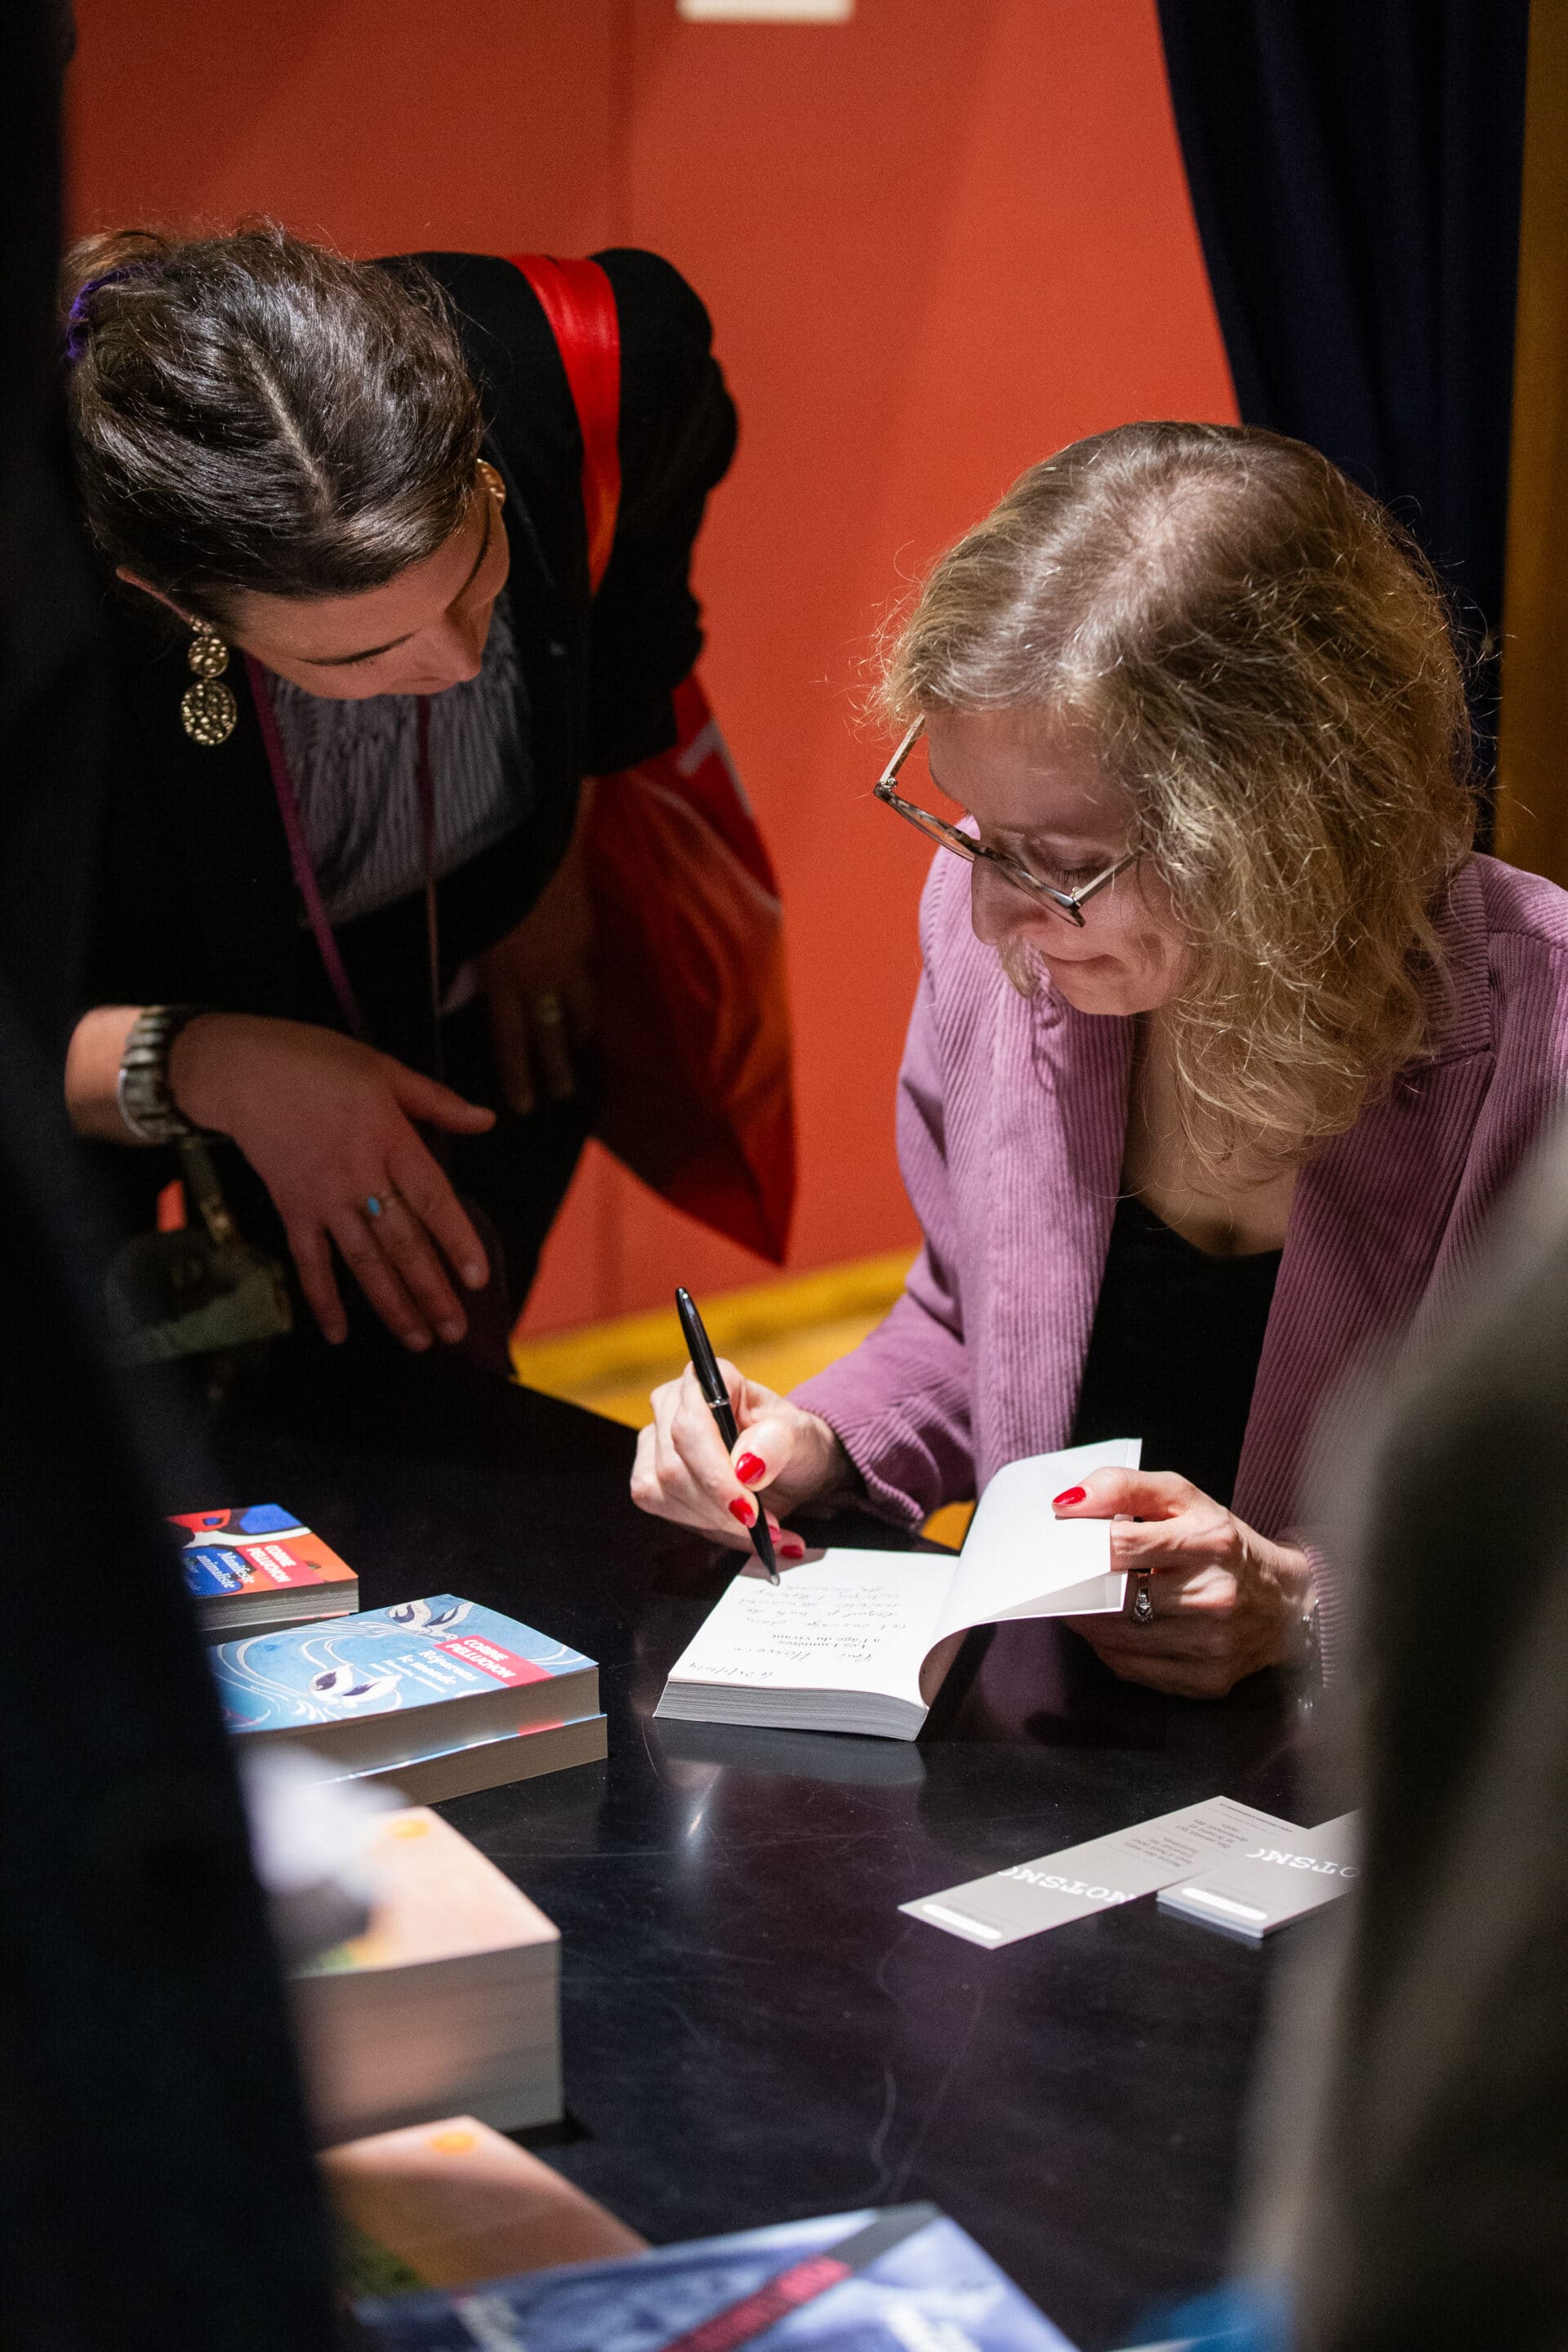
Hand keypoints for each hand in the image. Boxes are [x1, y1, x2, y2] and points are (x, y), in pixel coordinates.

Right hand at [170, 1013, 496, 1349]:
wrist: (240, 1069)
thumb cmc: (315, 1061)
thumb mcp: (383, 1068)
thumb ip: (437, 1101)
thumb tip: (487, 1120)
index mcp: (389, 1138)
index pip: (433, 1198)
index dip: (457, 1240)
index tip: (477, 1278)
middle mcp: (358, 1175)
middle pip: (402, 1242)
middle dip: (431, 1290)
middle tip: (456, 1331)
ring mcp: (323, 1197)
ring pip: (364, 1261)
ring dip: (392, 1304)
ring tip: (419, 1340)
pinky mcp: (292, 1208)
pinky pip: (309, 1261)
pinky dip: (322, 1299)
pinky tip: (339, 1334)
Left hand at [477, 823, 594, 1114]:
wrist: (539, 846)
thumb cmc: (491, 885)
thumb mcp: (471, 931)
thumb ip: (476, 968)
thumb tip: (470, 993)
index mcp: (506, 979)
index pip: (512, 1041)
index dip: (519, 1076)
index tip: (526, 1106)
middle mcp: (542, 978)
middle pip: (552, 1035)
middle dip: (558, 1069)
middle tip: (564, 1094)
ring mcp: (570, 959)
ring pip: (579, 1006)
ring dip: (578, 1030)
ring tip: (580, 1045)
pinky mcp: (587, 936)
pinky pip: (585, 968)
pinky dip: (581, 981)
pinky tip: (579, 984)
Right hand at [631, 1358, 849, 1562]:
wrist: (790, 1465)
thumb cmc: (791, 1441)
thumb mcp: (800, 1438)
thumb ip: (775, 1444)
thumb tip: (746, 1465)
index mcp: (710, 1380)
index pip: (690, 1426)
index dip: (714, 1473)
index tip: (747, 1508)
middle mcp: (673, 1403)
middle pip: (674, 1466)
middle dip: (720, 1506)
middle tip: (764, 1526)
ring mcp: (656, 1440)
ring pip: (664, 1491)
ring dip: (716, 1520)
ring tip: (761, 1529)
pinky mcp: (650, 1475)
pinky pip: (661, 1508)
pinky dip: (705, 1526)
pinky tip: (736, 1529)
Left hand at [1053, 1467, 1314, 1698]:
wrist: (1284, 1602)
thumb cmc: (1225, 1545)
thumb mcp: (1183, 1498)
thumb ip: (1124, 1487)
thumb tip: (1067, 1502)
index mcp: (1210, 1542)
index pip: (1120, 1545)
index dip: (1078, 1545)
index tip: (1059, 1543)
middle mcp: (1214, 1596)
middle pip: (1112, 1596)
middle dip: (1077, 1585)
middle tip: (1061, 1574)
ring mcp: (1210, 1645)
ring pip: (1115, 1637)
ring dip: (1087, 1618)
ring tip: (1084, 1598)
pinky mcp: (1204, 1680)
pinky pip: (1129, 1668)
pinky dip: (1110, 1647)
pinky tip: (1113, 1626)